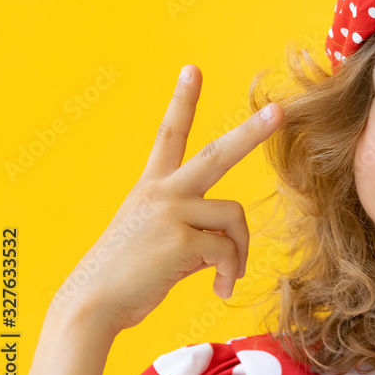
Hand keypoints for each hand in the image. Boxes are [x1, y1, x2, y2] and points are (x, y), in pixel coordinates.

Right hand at [55, 65, 283, 332]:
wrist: (92, 305)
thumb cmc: (127, 277)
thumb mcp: (157, 238)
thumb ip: (192, 227)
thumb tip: (227, 242)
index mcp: (152, 187)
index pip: (169, 134)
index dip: (182, 101)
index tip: (193, 69)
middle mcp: (162, 192)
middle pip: (218, 154)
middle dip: (252, 131)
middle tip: (281, 111)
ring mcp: (171, 212)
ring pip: (234, 217)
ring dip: (239, 251)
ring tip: (227, 274)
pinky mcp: (181, 239)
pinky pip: (227, 251)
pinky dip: (229, 273)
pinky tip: (219, 289)